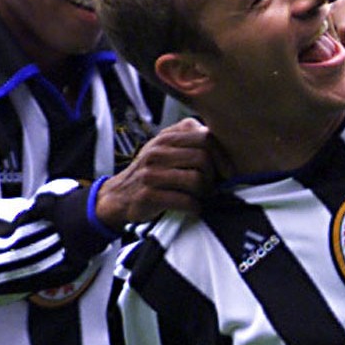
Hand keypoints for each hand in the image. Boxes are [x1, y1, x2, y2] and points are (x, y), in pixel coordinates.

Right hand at [91, 118, 225, 230]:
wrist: (118, 196)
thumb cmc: (151, 173)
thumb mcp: (165, 148)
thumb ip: (190, 140)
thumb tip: (226, 144)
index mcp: (166, 137)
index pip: (205, 136)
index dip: (222, 155)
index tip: (226, 170)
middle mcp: (157, 152)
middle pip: (203, 158)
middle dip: (214, 176)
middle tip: (211, 187)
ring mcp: (152, 173)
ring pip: (196, 179)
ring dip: (205, 193)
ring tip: (200, 196)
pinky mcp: (149, 195)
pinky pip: (185, 201)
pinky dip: (195, 207)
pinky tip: (192, 207)